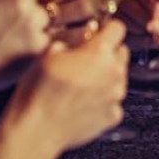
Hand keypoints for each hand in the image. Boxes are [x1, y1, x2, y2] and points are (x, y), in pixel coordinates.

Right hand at [0, 20, 128, 158]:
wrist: (36, 130)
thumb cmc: (38, 91)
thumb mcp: (48, 53)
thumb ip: (70, 41)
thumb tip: (77, 41)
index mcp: (99, 52)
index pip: (118, 28)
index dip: (106, 28)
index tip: (98, 33)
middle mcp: (113, 73)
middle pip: (122, 52)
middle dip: (108, 53)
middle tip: (86, 59)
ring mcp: (115, 96)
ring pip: (119, 77)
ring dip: (106, 77)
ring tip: (81, 83)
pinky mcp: (112, 116)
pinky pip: (114, 101)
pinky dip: (103, 100)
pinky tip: (83, 102)